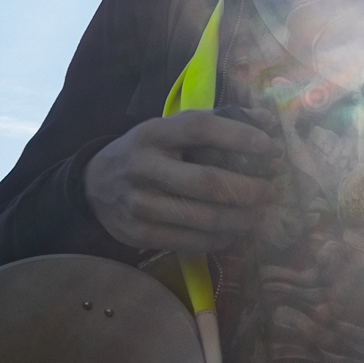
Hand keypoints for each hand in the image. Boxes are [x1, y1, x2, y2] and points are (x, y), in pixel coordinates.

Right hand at [84, 111, 271, 251]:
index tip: (268, 146)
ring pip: (202, 218)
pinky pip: (190, 242)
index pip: (198, 129)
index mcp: (153, 133)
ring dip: (240, 220)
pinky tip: (235, 232)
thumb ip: (215, 122)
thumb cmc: (148, 151)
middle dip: (247, 189)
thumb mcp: (170, 129)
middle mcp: (143, 166)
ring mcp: (138, 204)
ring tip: (259, 215)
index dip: (237, 136)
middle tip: (269, 190)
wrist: (94, 185)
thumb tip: (266, 120)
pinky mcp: (138, 234)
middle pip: (206, 182)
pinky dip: (220, 239)